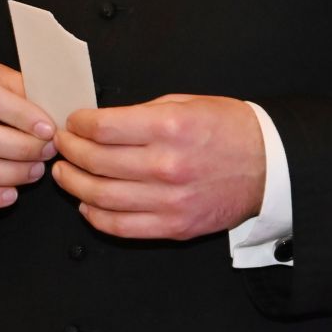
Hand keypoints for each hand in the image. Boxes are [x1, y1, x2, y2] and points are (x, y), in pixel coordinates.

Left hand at [52, 94, 265, 239]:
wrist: (270, 166)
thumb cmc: (229, 130)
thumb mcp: (185, 104)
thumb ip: (141, 114)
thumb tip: (98, 122)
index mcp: (170, 128)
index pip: (103, 128)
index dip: (78, 124)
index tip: (72, 122)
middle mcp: (167, 165)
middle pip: (96, 161)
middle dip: (69, 151)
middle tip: (60, 144)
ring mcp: (170, 200)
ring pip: (102, 197)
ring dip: (73, 184)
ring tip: (64, 172)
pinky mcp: (175, 226)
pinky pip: (122, 227)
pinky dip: (96, 217)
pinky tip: (86, 204)